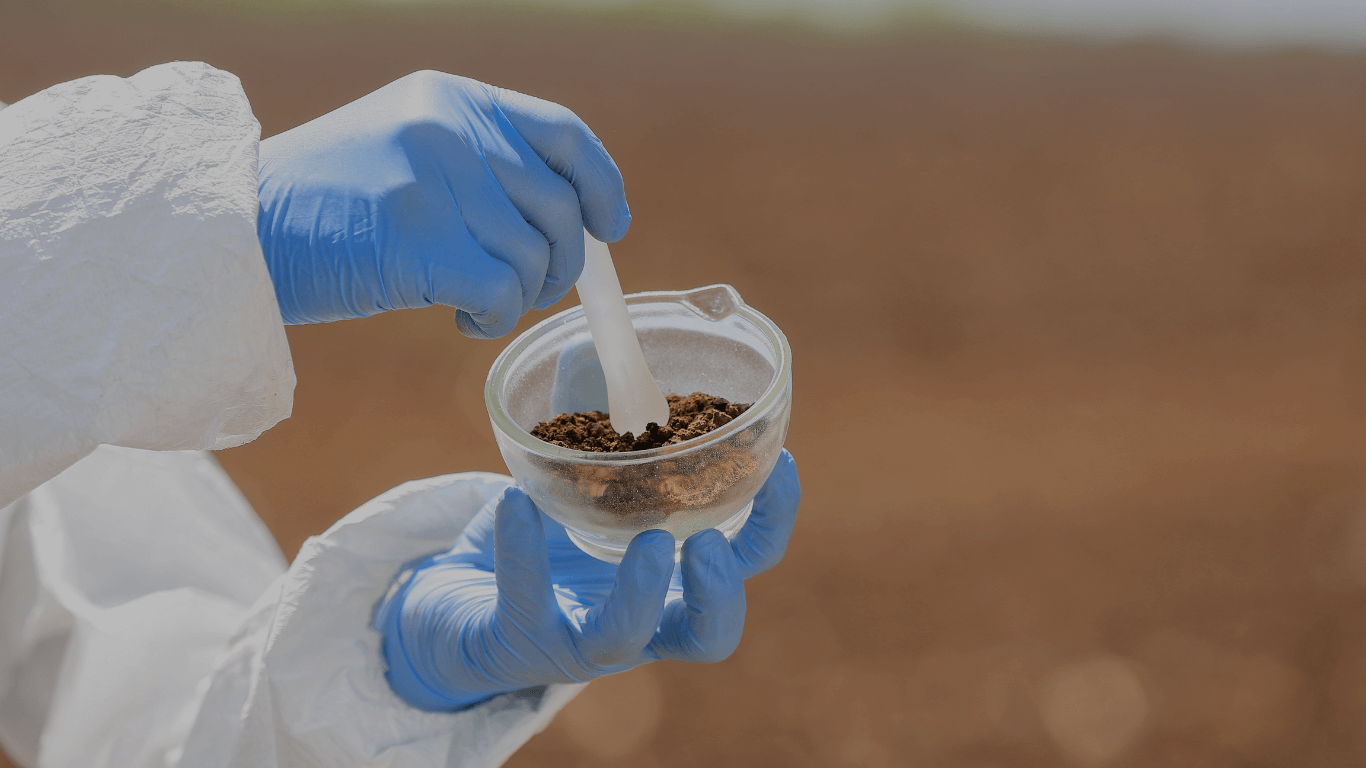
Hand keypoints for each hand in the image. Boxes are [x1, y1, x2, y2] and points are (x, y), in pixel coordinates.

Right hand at [256, 70, 629, 336]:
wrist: (234, 228)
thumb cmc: (321, 204)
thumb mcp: (402, 147)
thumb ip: (476, 163)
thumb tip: (565, 217)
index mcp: (452, 98)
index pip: (564, 135)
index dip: (602, 185)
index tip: (609, 226)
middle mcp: (450, 130)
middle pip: (558, 207)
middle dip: (559, 263)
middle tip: (527, 289)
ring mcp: (435, 183)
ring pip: (532, 256)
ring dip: (521, 296)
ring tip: (479, 305)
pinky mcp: (419, 242)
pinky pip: (502, 292)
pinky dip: (494, 318)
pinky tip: (463, 321)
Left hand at [376, 450, 800, 710]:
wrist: (459, 604)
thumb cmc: (538, 541)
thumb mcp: (577, 483)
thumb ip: (595, 424)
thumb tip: (599, 344)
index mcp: (672, 581)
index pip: (746, 560)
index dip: (772, 519)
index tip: (781, 462)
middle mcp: (639, 623)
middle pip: (711, 633)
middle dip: (721, 590)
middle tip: (711, 542)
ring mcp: (578, 642)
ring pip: (622, 638)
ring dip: (642, 592)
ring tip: (650, 542)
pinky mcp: (517, 642)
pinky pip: (525, 601)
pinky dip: (523, 550)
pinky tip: (513, 500)